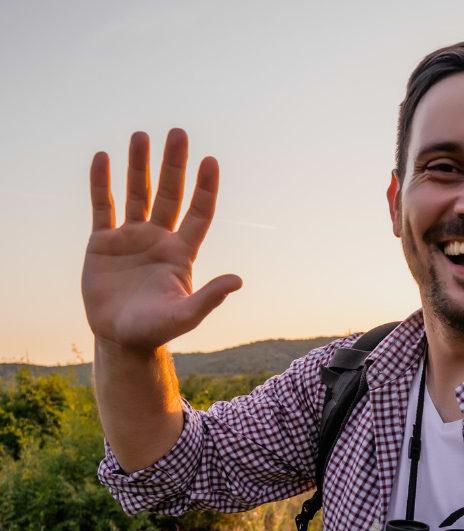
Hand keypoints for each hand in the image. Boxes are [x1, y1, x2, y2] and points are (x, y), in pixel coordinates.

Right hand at [82, 129, 241, 355]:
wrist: (121, 338)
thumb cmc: (156, 329)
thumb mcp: (185, 315)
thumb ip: (208, 298)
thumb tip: (237, 280)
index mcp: (181, 252)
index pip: (199, 212)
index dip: (205, 188)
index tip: (210, 161)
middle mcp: (159, 238)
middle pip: (169, 193)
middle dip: (173, 164)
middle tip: (178, 133)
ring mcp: (131, 238)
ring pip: (136, 193)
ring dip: (139, 166)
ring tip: (141, 135)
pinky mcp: (102, 242)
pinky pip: (102, 206)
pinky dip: (101, 183)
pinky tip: (103, 158)